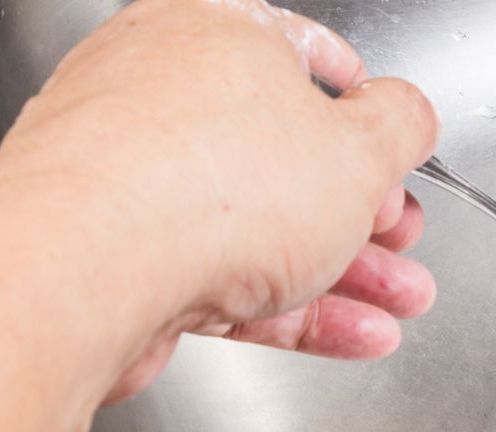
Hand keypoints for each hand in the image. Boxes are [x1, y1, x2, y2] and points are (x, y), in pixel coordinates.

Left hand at [0, 0, 439, 402]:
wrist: (85, 275)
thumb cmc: (208, 188)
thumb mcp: (361, 149)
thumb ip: (401, 126)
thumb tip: (410, 115)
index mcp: (215, 34)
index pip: (304, 54)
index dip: (365, 105)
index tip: (391, 142)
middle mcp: (162, 94)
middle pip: (287, 155)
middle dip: (367, 211)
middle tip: (404, 238)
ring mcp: (133, 178)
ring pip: (259, 224)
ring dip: (344, 270)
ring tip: (399, 301)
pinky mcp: (119, 256)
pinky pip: (223, 274)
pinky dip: (290, 305)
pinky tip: (350, 332)